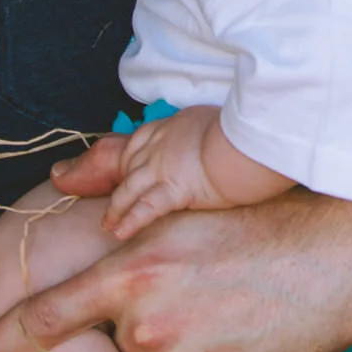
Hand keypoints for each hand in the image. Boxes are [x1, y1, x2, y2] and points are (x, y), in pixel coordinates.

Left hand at [0, 188, 351, 351]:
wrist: (348, 260)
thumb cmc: (269, 219)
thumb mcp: (189, 205)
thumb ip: (129, 218)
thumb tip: (84, 217)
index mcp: (135, 272)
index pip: (48, 316)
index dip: (1, 342)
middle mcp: (151, 326)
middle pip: (125, 336)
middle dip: (150, 314)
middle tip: (204, 279)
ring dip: (190, 336)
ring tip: (240, 298)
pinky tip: (257, 326)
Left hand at [97, 107, 230, 239]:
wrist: (242, 144)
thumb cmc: (237, 131)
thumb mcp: (211, 119)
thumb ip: (199, 131)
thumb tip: (205, 138)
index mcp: (169, 128)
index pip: (139, 142)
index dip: (129, 159)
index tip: (126, 170)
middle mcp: (158, 148)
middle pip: (127, 166)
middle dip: (116, 183)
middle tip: (110, 199)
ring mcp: (161, 170)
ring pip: (128, 189)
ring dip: (115, 208)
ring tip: (108, 224)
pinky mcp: (172, 192)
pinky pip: (144, 209)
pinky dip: (130, 221)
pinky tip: (119, 233)